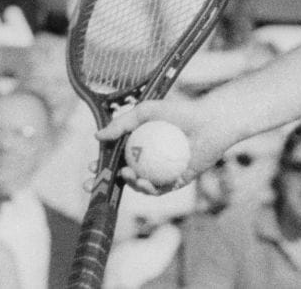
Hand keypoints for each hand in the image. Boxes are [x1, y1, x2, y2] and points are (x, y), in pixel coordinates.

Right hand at [95, 95, 219, 195]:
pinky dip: (149, 188)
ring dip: (129, 184)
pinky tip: (144, 182)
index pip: (115, 157)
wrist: (211, 122)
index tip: (89, 168)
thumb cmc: (181, 111)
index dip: (101, 165)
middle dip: (105, 184)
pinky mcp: (176, 181)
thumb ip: (122, 123)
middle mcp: (149, 160)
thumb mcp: (146, 111)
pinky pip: (159, 189)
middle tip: (92, 185)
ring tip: (127, 174)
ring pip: (139, 184)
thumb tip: (97, 136)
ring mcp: (162, 172)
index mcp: (140, 144)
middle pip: (122, 175)